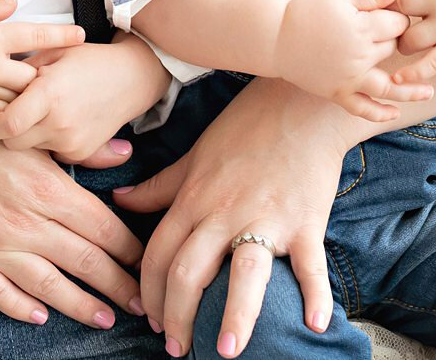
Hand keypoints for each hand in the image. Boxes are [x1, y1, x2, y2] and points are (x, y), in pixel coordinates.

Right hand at [0, 0, 86, 118]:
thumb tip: (14, 1)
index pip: (36, 34)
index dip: (61, 36)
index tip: (81, 36)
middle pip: (33, 76)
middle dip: (45, 77)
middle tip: (56, 77)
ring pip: (16, 98)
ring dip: (26, 97)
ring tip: (37, 98)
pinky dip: (5, 113)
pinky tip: (10, 113)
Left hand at [0, 33, 168, 162]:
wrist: (130, 78)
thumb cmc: (89, 61)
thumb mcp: (52, 54)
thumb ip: (20, 71)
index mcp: (49, 94)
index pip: (5, 124)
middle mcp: (60, 123)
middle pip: (11, 142)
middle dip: (3, 130)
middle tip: (6, 113)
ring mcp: (71, 142)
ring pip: (28, 149)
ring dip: (25, 135)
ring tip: (34, 114)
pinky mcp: (79, 153)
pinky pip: (48, 153)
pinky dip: (45, 140)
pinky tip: (53, 122)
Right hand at [0, 105, 148, 329]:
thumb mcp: (32, 132)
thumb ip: (82, 149)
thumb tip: (126, 154)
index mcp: (48, 190)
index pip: (103, 230)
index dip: (130, 251)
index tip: (147, 264)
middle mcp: (26, 223)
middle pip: (85, 262)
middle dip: (118, 286)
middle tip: (141, 305)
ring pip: (48, 285)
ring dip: (80, 305)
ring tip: (104, 318)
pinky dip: (21, 307)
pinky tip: (40, 316)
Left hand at [114, 77, 355, 358]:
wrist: (300, 101)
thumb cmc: (246, 127)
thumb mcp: (195, 154)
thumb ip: (159, 185)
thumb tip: (121, 200)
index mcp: (195, 198)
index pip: (159, 254)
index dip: (150, 292)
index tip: (151, 321)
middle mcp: (224, 212)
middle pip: (190, 272)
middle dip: (178, 316)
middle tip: (177, 350)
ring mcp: (266, 218)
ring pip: (243, 273)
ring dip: (234, 316)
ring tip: (226, 350)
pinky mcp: (306, 221)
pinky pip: (309, 264)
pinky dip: (314, 296)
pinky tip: (314, 324)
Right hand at [274, 0, 417, 118]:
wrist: (276, 36)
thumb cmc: (306, 12)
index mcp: (360, 28)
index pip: (395, 25)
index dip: (399, 17)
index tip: (396, 13)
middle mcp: (358, 56)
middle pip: (391, 50)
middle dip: (395, 41)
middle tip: (394, 33)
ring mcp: (349, 78)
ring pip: (387, 87)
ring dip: (410, 91)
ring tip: (428, 91)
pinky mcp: (337, 92)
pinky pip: (361, 108)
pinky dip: (379, 113)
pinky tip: (395, 113)